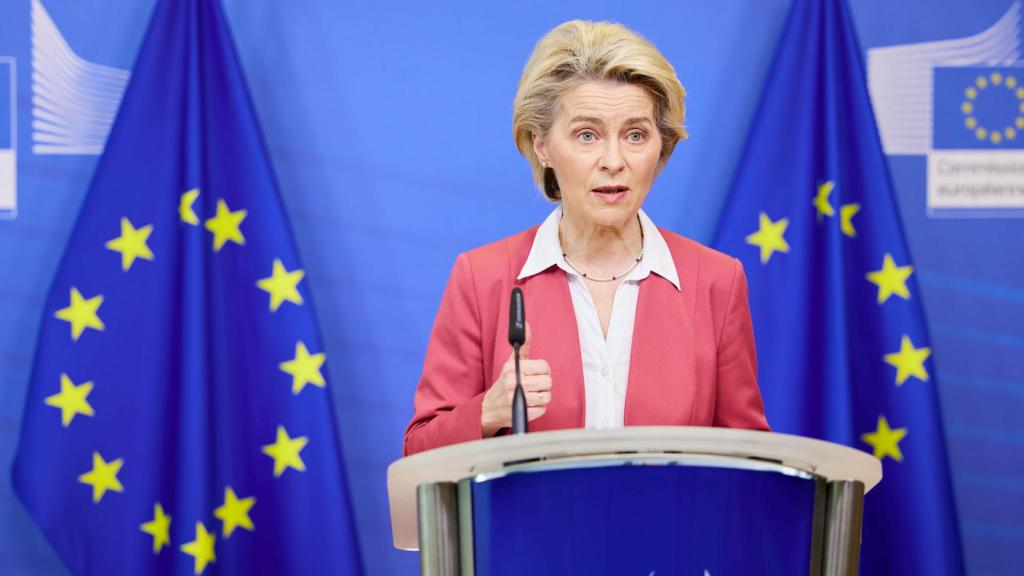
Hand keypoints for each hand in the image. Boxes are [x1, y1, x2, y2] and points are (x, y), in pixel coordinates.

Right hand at [481, 322, 551, 436]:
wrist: (489, 408)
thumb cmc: (505, 383)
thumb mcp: (512, 363)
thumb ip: (523, 345)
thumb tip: (526, 324)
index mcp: (512, 367)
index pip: (544, 366)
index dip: (544, 371)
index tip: (537, 373)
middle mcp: (513, 381)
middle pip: (548, 382)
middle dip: (543, 385)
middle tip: (534, 386)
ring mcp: (516, 398)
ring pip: (547, 396)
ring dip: (541, 398)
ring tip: (530, 396)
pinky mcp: (521, 413)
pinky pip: (543, 410)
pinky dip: (538, 409)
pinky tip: (528, 405)